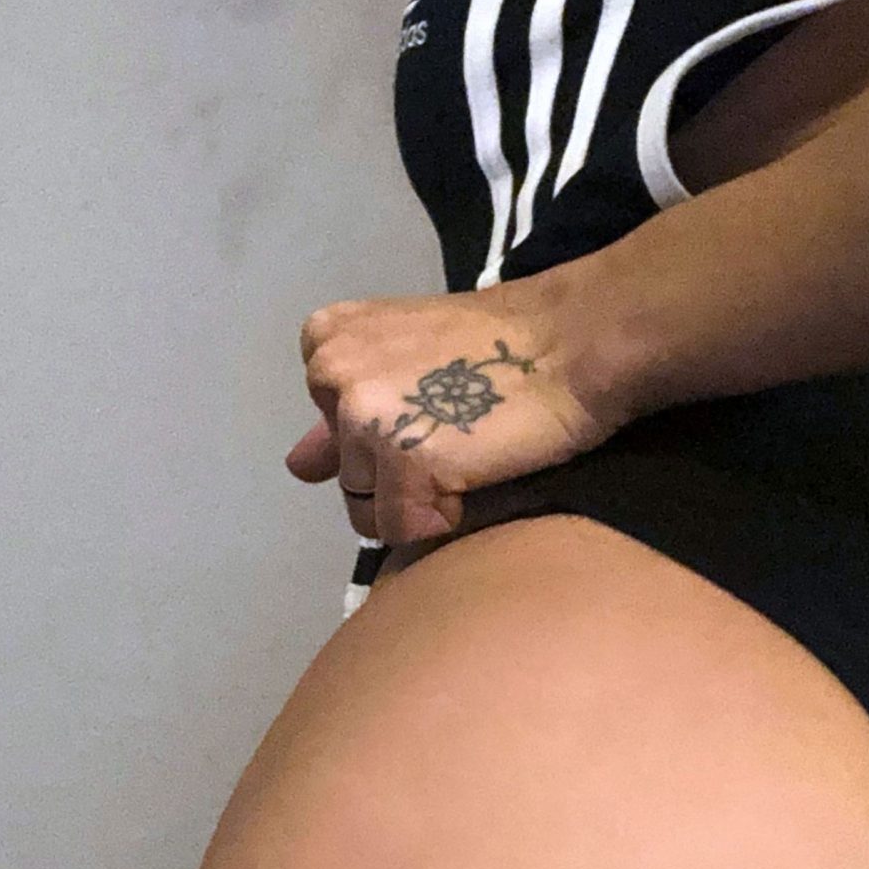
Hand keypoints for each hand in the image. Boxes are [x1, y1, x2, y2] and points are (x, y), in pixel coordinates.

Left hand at [287, 274, 612, 546]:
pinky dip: (442, 521)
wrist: (573, 342)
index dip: (382, 432)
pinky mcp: (401, 462)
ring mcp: (362, 418)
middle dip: (397, 472)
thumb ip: (343, 412)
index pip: (328, 429)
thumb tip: (296, 466)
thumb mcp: (407, 359)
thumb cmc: (501, 349)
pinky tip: (478, 476)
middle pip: (347, 472)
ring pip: (369, 507)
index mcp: (327, 339)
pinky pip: (402, 529)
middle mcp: (332, 373)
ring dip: (418, 499)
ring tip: (470, 454)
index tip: (430, 407)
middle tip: (458, 432)